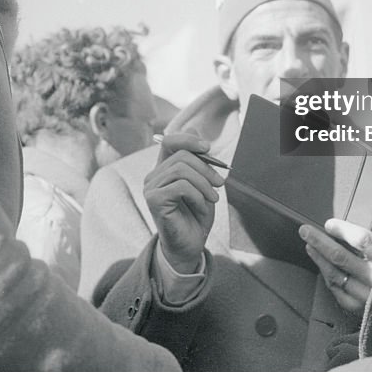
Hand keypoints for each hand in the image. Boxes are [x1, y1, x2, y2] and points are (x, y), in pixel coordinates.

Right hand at [144, 133, 224, 273]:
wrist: (191, 245)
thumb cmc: (196, 215)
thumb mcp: (202, 182)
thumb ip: (197, 158)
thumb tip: (194, 127)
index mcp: (163, 169)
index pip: (168, 141)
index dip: (188, 139)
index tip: (208, 147)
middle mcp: (153, 176)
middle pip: (181, 155)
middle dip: (206, 168)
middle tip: (220, 184)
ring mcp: (150, 188)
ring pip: (182, 170)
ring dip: (204, 185)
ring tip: (213, 199)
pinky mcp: (153, 200)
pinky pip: (181, 187)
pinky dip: (198, 196)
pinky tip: (201, 208)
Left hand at [300, 219, 371, 317]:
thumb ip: (371, 243)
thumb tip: (340, 229)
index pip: (362, 240)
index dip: (342, 229)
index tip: (329, 224)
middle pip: (340, 256)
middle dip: (319, 241)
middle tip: (305, 230)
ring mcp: (368, 296)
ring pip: (335, 275)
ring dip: (319, 258)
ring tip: (309, 246)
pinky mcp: (362, 310)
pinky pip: (337, 291)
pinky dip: (328, 277)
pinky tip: (323, 267)